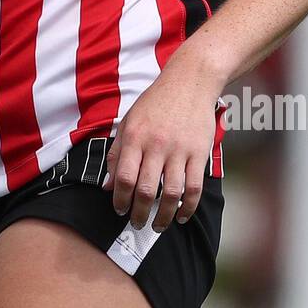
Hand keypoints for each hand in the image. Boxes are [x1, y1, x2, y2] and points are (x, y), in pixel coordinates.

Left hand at [102, 63, 219, 231]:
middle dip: (139, 213)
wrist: (190, 81)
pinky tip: (182, 215)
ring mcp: (180, 150)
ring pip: (172, 193)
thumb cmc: (155, 102)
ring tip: (157, 225)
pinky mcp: (200, 153)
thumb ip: (116, 153)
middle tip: (137, 224)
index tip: (119, 209)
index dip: (119, 199)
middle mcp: (156, 145)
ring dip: (164, 216)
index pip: (123, 177)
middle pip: (146, 189)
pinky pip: (194, 187)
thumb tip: (107, 185)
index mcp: (135, 137)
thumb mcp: (128, 121)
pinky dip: (188, 206)